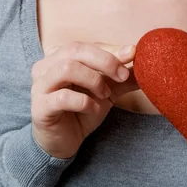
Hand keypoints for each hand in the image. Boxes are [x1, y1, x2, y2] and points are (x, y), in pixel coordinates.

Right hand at [31, 41, 137, 158]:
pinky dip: (83, 101)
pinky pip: (62, 97)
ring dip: (93, 80)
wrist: (63, 141)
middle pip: (76, 49)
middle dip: (105, 60)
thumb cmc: (82, 109)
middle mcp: (46, 65)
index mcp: (61, 55)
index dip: (112, 50)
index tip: (133, 55)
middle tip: (123, 75)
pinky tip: (93, 109)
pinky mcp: (39, 107)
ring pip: (67, 68)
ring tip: (105, 94)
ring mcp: (40, 85)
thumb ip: (124, 76)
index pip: (89, 45)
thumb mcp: (107, 89)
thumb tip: (147, 62)